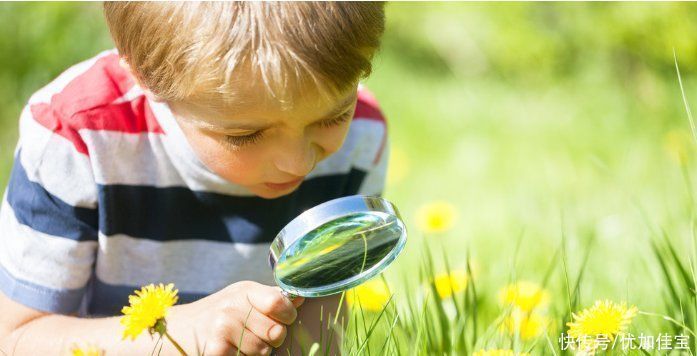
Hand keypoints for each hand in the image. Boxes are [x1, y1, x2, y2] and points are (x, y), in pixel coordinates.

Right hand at [175, 281, 304, 354]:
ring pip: (264, 351)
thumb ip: (270, 298)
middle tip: (258, 334)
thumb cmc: (217, 313)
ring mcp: (222, 330)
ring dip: (257, 352)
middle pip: (276, 332)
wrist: (178, 329)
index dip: (288, 315)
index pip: (278, 303)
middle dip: (273, 338)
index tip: (284, 319)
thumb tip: (302, 296)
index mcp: (244, 291)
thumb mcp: (242, 297)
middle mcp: (232, 307)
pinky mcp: (216, 352)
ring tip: (241, 342)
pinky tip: (231, 350)